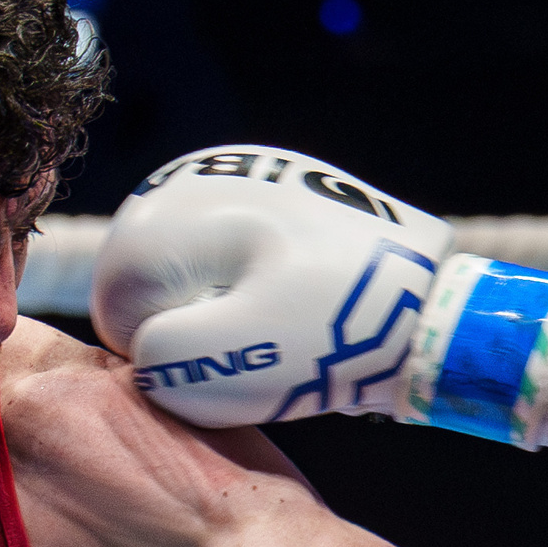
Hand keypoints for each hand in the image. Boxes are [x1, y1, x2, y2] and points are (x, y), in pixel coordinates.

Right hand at [92, 146, 547, 447]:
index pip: (118, 306)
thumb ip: (161, 365)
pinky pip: (238, 251)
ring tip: (291, 326)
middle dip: (201, 323)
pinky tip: (305, 300)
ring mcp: (233, 175)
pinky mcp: (272, 188)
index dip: (170, 352)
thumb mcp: (232, 371)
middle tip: (268, 348)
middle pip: (156, 280)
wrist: (429, 297)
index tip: (234, 364)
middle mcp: (188, 180)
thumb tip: (147, 352)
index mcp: (165, 218)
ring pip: (198, 268)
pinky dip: (262, 282)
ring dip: (231, 305)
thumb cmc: (332, 335)